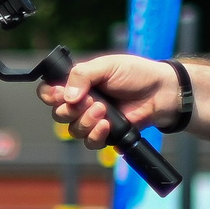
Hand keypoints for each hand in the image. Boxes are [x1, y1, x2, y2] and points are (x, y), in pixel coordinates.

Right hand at [40, 54, 180, 147]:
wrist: (160, 92)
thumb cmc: (136, 74)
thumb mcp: (107, 66)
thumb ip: (82, 75)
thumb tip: (66, 96)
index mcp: (76, 84)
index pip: (48, 92)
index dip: (50, 96)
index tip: (60, 94)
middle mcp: (80, 103)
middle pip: (58, 115)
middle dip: (72, 110)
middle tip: (90, 100)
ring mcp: (91, 120)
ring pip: (72, 131)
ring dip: (86, 121)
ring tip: (103, 111)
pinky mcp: (104, 134)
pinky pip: (89, 142)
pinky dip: (96, 135)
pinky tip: (107, 125)